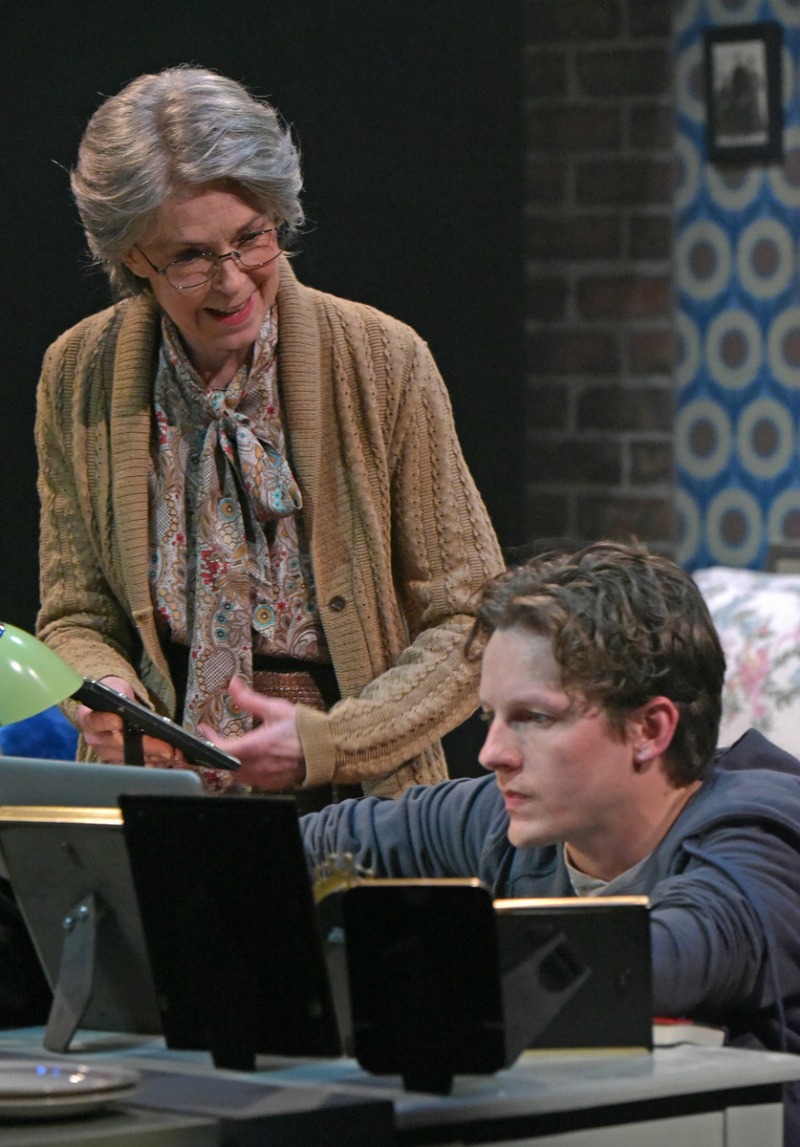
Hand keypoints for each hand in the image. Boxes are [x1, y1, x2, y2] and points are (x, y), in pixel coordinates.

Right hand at [76, 676, 182, 766]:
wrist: (111, 704)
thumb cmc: (116, 695)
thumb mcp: (120, 692)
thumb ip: (127, 702)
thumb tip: (145, 715)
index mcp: (89, 718)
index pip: (95, 721)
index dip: (106, 722)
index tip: (119, 722)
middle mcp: (94, 738)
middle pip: (120, 744)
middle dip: (147, 746)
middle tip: (168, 749)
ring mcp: (104, 752)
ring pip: (130, 757)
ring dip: (155, 757)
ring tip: (174, 754)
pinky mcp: (116, 761)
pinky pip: (135, 764)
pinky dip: (153, 762)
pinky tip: (168, 760)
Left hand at [200, 675, 305, 789]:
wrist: (327, 748)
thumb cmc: (303, 728)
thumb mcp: (275, 709)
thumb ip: (249, 699)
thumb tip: (232, 684)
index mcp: (254, 747)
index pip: (221, 749)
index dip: (210, 740)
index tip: (205, 730)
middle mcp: (256, 766)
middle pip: (225, 764)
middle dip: (219, 752)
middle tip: (216, 739)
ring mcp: (264, 777)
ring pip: (236, 775)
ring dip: (231, 763)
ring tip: (232, 749)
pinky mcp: (273, 784)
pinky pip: (251, 781)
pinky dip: (245, 771)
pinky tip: (250, 761)